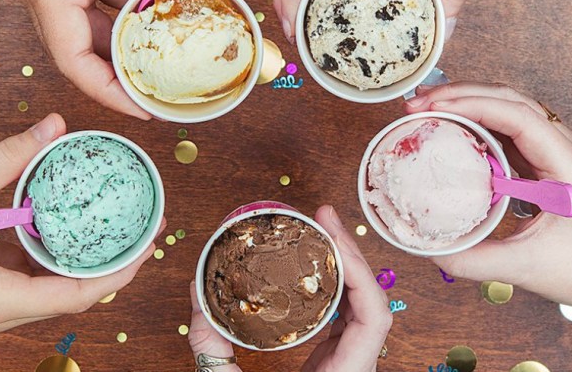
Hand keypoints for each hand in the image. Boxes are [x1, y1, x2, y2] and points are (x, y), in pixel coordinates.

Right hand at [16, 0, 252, 118]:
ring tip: (164, 64)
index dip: (107, 92)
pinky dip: (128, 11)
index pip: (73, 61)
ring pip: (90, 28)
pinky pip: (99, 1)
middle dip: (120, 74)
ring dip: (127, 43)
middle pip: (80, 51)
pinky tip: (160, 16)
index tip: (142, 107)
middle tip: (159, 94)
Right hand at [188, 206, 391, 371]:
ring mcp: (347, 364)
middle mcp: (355, 368)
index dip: (360, 269)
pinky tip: (312, 267)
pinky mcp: (334, 363)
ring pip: (360, 307)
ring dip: (343, 265)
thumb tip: (198, 296)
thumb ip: (214, 353)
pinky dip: (331, 287)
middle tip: (320, 216)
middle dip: (349, 252)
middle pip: (370, 300)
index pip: (373, 317)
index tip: (331, 232)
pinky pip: (342, 318)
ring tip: (318, 231)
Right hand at [403, 82, 571, 303]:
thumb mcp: (522, 269)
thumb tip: (424, 247)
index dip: (473, 104)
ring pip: (512, 106)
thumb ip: (471, 259)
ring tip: (428, 104)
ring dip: (470, 100)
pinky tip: (451, 124)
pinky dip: (478, 119)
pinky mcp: (547, 158)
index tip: (433, 107)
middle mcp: (568, 149)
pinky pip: (511, 126)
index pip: (519, 117)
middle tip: (419, 101)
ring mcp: (559, 150)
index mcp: (569, 168)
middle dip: (463, 94)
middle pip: (513, 100)